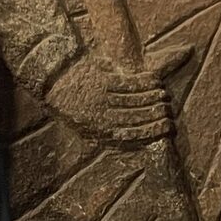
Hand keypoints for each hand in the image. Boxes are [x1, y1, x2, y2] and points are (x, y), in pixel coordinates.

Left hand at [45, 43, 189, 144]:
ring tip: (165, 97)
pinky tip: (155, 81)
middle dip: (157, 115)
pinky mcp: (102, 80)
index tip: (167, 128)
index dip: (152, 131)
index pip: (132, 134)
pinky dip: (145, 83)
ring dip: (153, 98)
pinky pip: (129, 83)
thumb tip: (130, 139)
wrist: (51, 80)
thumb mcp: (82, 126)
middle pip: (136, 117)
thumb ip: (105, 133)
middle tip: (170, 111)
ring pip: (135, 100)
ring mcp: (102, 98)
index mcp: (98, 130)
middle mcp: (102, 115)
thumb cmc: (68, 105)